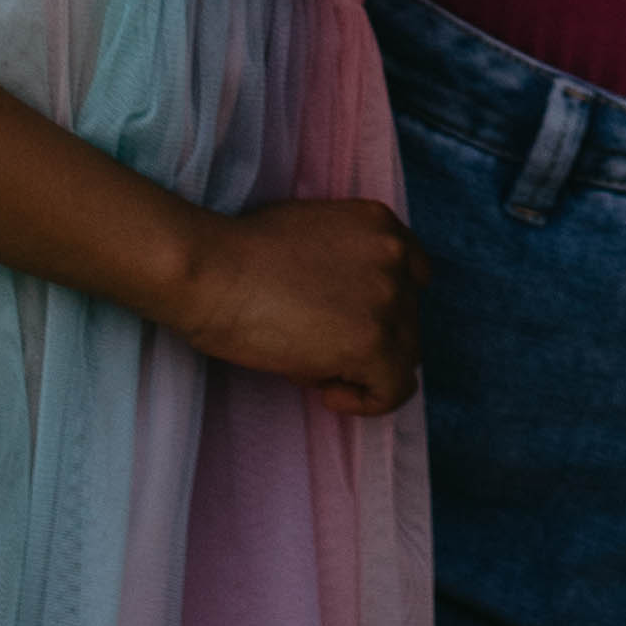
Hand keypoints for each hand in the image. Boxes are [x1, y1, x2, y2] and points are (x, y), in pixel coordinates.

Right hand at [172, 195, 425, 412]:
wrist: (211, 271)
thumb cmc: (238, 253)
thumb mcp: (311, 231)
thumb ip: (345, 258)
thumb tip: (347, 305)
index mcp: (380, 224)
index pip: (414, 276)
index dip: (383, 308)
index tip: (345, 322)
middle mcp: (394, 257)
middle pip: (406, 321)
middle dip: (368, 340)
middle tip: (316, 348)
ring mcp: (388, 300)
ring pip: (402, 357)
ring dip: (363, 369)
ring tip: (312, 367)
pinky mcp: (372, 344)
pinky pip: (393, 391)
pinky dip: (364, 401)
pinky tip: (326, 393)